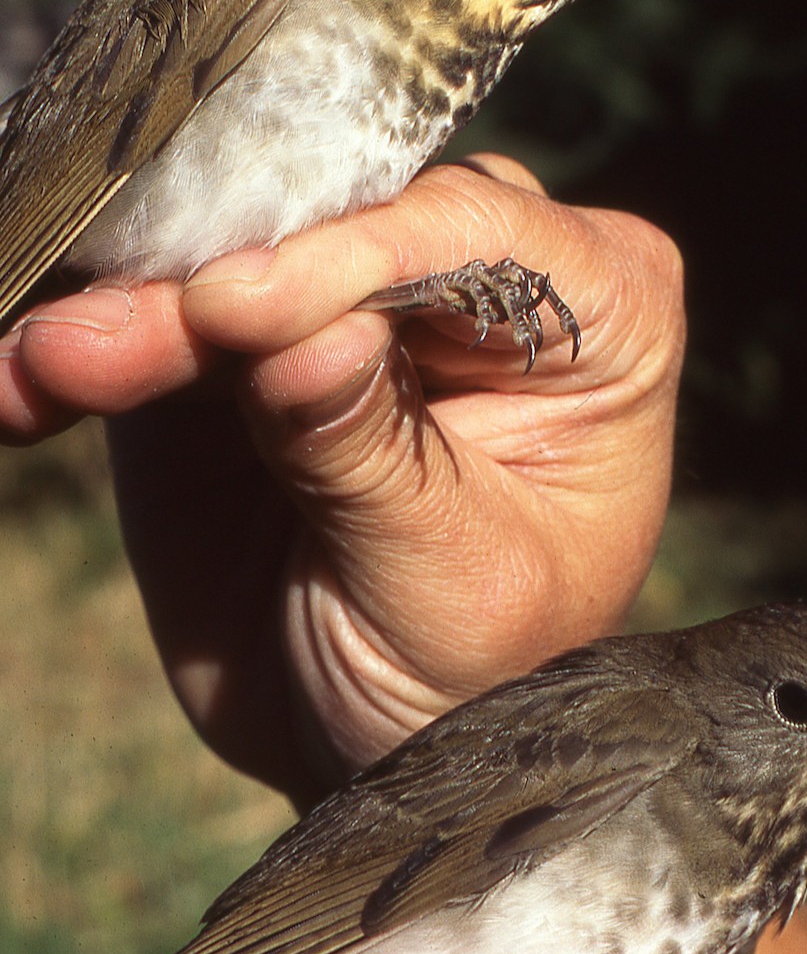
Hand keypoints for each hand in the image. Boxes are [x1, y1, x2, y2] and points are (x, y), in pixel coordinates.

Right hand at [0, 155, 684, 808]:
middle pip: (346, 217)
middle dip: (220, 277)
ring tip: (45, 371)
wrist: (385, 736)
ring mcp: (362, 297)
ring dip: (131, 312)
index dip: (347, 260)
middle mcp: (489, 276)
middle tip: (98, 344)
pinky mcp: (252, 343)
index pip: (472, 232)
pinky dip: (92, 351)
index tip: (230, 307)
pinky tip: (26, 389)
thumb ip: (373, 451)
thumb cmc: (481, 666)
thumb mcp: (454, 578)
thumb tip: (299, 331)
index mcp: (601, 315)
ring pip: (237, 252)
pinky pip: (162, 314)